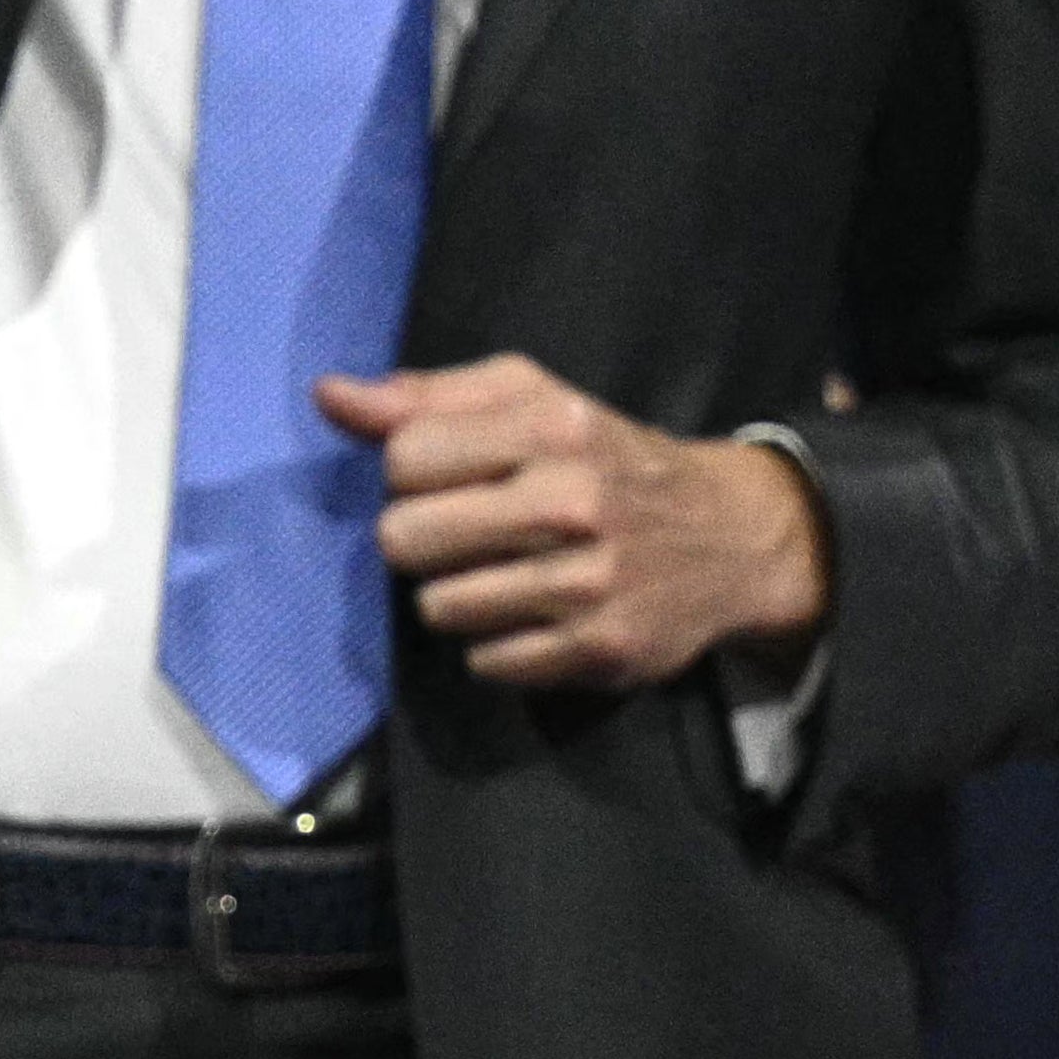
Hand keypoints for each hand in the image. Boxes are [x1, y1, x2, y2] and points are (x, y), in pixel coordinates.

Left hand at [344, 357, 832, 690]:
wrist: (728, 536)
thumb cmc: (605, 457)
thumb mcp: (532, 399)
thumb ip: (427, 396)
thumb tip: (329, 396)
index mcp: (551, 426)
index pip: (404, 457)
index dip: (410, 472)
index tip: (447, 477)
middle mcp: (572, 502)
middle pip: (405, 538)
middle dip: (421, 539)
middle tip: (463, 534)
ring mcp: (588, 583)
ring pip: (439, 607)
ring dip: (453, 596)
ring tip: (498, 574)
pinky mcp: (599, 650)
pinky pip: (486, 662)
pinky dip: (495, 645)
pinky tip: (531, 616)